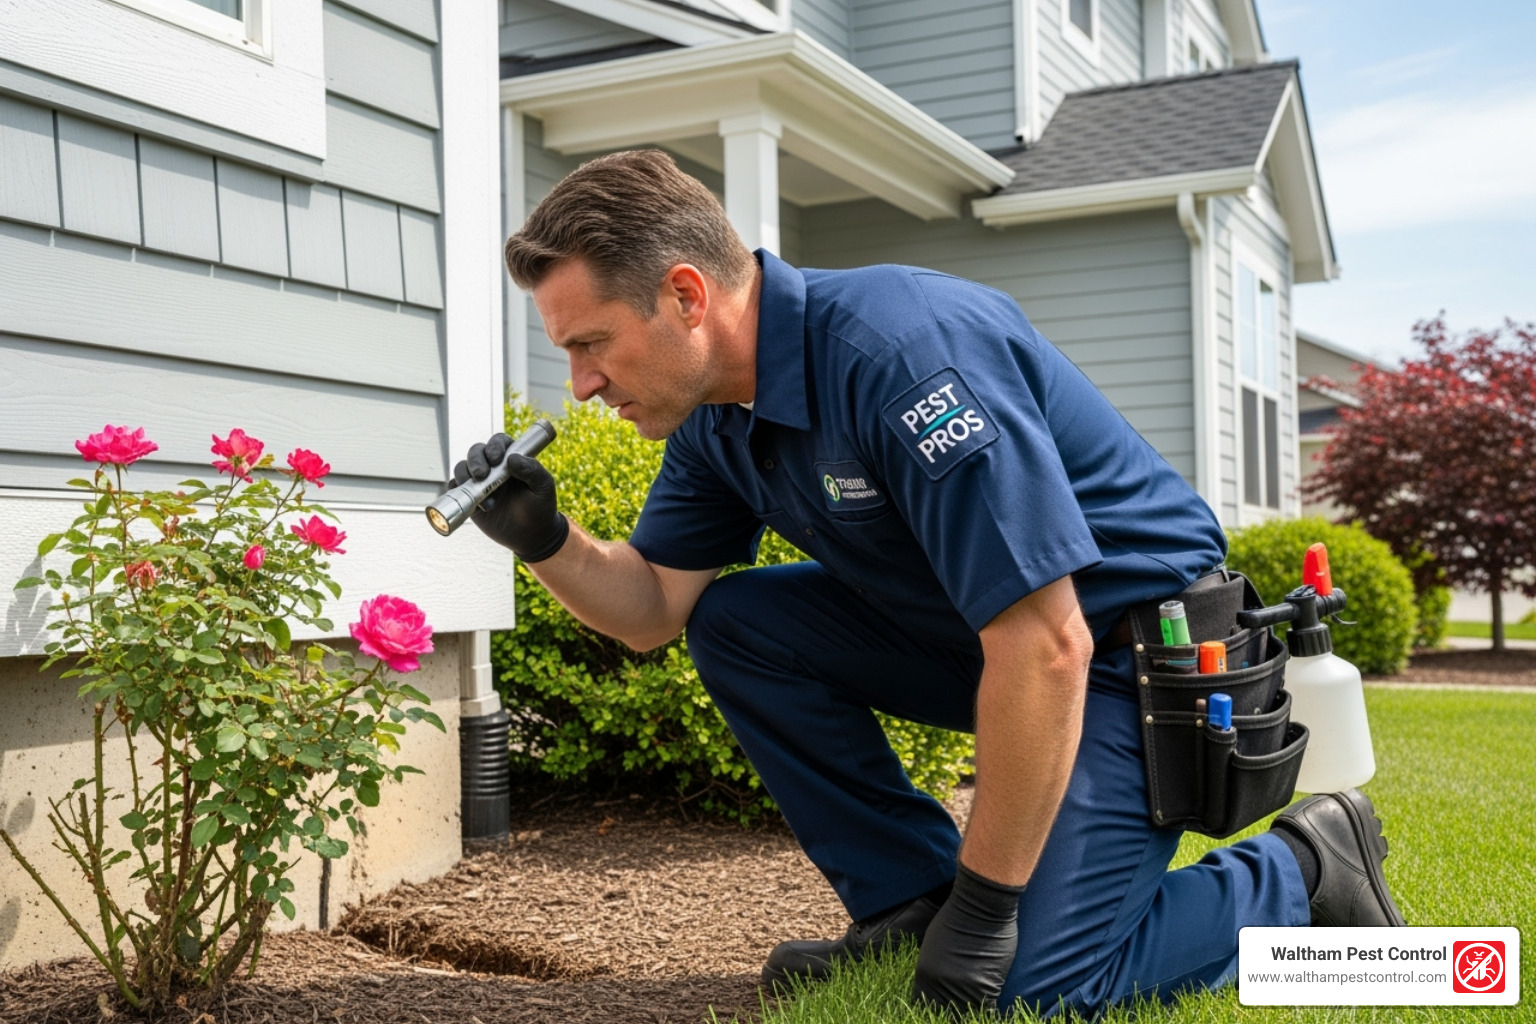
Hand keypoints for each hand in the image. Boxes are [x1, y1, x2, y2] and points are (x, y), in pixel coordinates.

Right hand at [451, 433, 568, 561]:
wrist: (530, 537)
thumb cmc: (540, 508)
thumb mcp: (544, 488)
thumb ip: (533, 471)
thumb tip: (512, 458)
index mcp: (512, 459)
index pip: (498, 442)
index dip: (494, 446)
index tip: (497, 459)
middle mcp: (493, 467)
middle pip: (476, 451)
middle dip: (476, 460)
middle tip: (482, 475)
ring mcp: (479, 482)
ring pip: (462, 468)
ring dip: (467, 479)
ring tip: (486, 503)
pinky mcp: (469, 497)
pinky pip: (455, 488)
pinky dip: (457, 492)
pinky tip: (471, 504)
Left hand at [911, 864, 1022, 1014]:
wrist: (981, 904)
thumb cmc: (959, 918)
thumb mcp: (934, 945)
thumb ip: (934, 971)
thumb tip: (938, 991)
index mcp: (924, 975)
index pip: (925, 1008)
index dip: (937, 1014)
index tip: (947, 1013)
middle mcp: (939, 985)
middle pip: (943, 1016)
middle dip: (954, 1016)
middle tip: (964, 1012)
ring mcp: (961, 988)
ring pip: (964, 1017)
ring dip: (972, 1015)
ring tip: (979, 1011)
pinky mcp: (984, 987)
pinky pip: (986, 1012)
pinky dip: (988, 1014)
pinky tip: (993, 1010)